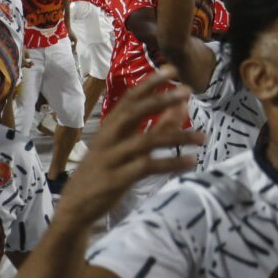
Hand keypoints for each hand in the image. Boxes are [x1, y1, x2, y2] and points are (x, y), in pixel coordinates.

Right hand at [52, 67, 202, 228]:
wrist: (73, 209)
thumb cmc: (104, 172)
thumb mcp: (128, 146)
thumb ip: (155, 127)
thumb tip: (181, 105)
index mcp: (110, 128)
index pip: (129, 99)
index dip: (149, 83)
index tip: (171, 69)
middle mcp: (108, 139)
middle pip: (134, 113)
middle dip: (161, 100)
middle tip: (186, 91)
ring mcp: (111, 159)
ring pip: (147, 141)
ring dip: (178, 137)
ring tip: (203, 137)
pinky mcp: (116, 180)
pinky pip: (148, 167)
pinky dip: (171, 163)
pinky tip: (190, 161)